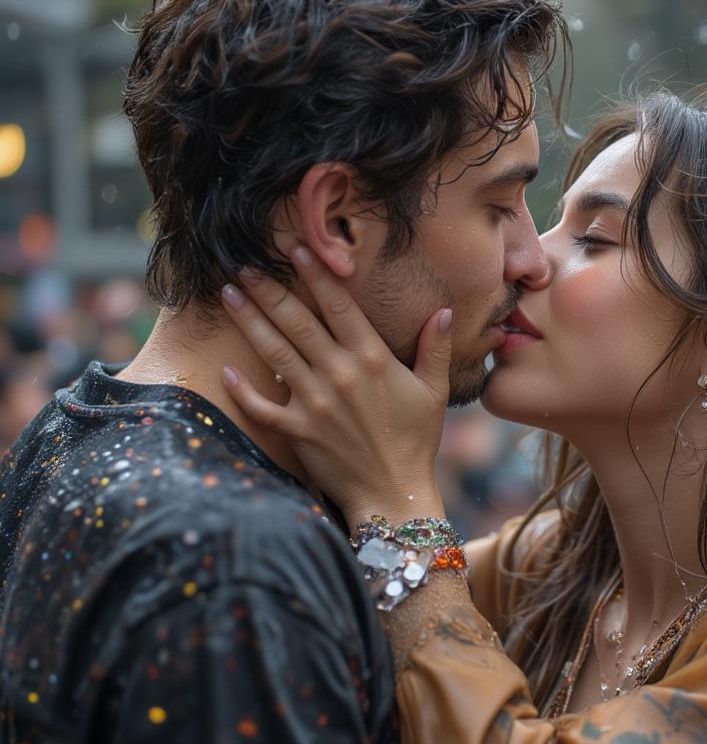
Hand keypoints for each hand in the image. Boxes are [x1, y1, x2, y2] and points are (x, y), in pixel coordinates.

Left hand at [219, 246, 450, 525]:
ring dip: (249, 320)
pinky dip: (242, 390)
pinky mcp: (297, 430)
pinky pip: (262, 406)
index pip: (339, 306)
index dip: (316, 275)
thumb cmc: (417, 441)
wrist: (394, 493)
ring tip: (228, 294)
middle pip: (297, 322)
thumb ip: (435, 348)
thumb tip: (443, 310)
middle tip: (245, 265)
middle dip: (269, 289)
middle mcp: (339, 374)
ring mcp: (315, 402)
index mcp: (372, 359)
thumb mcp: (436, 391)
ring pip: (274, 352)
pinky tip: (226, 370)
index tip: (296, 249)